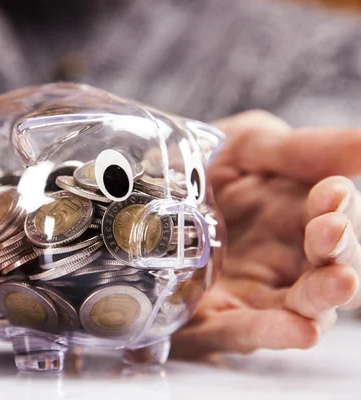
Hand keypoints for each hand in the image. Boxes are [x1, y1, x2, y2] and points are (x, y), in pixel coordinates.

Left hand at [172, 110, 360, 357]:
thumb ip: (304, 150)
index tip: (332, 192)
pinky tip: (299, 330)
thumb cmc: (203, 165)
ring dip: (319, 298)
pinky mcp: (210, 318)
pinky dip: (270, 332)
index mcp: (295, 218)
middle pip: (326, 272)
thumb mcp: (250, 147)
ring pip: (297, 308)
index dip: (339, 208)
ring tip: (337, 282)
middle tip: (331, 231)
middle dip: (338, 254)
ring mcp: (248, 292)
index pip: (334, 220)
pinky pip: (242, 331)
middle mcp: (281, 260)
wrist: (142, 183)